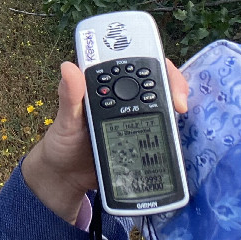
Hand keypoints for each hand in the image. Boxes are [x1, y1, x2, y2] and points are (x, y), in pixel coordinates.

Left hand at [21, 59, 188, 223]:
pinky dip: (170, 136)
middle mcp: (125, 98)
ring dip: (174, 112)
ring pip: (164, 107)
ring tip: (176, 122)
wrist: (68, 176)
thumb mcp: (65, 119)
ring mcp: (137, 119)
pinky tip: (173, 142)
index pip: (134, 63)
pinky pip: (162, 133)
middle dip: (174, 86)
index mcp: (106, 86)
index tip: (159, 76)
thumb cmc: (63, 141)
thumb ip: (69, 96)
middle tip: (178, 105)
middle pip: (158, 83)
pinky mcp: (143, 140)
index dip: (151, 63)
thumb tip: (68, 67)